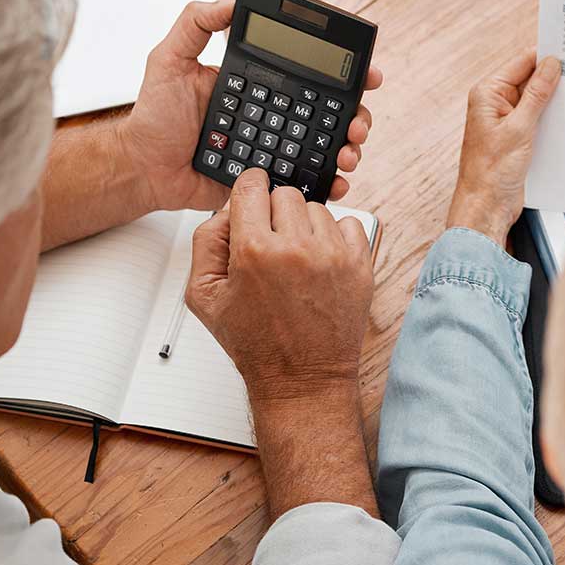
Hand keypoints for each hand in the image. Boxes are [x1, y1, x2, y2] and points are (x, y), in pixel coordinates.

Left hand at [121, 1, 384, 210]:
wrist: (142, 169)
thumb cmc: (153, 118)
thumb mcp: (167, 60)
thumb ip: (194, 25)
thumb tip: (230, 2)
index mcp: (257, 84)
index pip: (307, 73)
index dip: (341, 72)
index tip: (366, 74)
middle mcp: (271, 114)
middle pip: (328, 112)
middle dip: (356, 115)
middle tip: (358, 121)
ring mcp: (271, 148)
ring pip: (324, 147)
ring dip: (347, 148)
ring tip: (348, 153)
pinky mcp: (265, 180)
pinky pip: (303, 182)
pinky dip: (327, 184)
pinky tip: (335, 182)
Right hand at [186, 168, 377, 517]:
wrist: (303, 379)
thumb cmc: (256, 343)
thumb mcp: (204, 296)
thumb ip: (206, 241)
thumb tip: (226, 211)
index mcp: (255, 250)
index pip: (252, 185)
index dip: (248, 192)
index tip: (250, 201)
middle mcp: (297, 247)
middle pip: (285, 193)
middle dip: (274, 213)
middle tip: (270, 243)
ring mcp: (333, 255)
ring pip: (316, 209)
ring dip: (303, 226)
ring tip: (295, 261)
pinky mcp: (360, 265)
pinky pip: (348, 224)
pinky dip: (333, 238)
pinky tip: (319, 263)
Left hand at [446, 53, 561, 242]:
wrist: (487, 206)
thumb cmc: (492, 171)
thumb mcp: (519, 128)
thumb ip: (537, 95)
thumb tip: (551, 65)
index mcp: (488, 93)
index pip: (521, 63)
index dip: (546, 56)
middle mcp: (495, 103)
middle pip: (530, 79)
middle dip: (554, 77)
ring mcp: (506, 119)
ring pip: (536, 99)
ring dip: (555, 98)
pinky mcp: (516, 135)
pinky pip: (538, 117)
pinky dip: (552, 115)